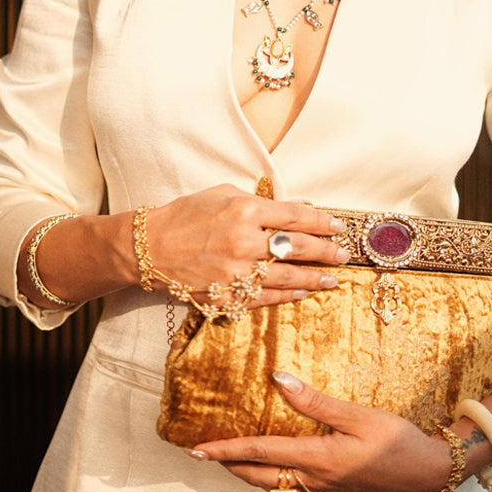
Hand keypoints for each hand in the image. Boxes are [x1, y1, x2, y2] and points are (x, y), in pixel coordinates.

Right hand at [145, 185, 348, 307]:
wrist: (148, 248)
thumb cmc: (186, 215)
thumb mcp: (223, 194)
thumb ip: (261, 202)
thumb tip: (297, 209)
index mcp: (244, 210)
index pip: (295, 216)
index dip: (322, 222)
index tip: (338, 226)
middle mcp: (244, 242)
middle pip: (298, 247)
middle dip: (325, 251)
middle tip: (343, 254)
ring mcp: (237, 273)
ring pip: (288, 277)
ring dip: (314, 278)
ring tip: (332, 279)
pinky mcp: (228, 296)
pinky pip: (267, 298)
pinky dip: (288, 295)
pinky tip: (303, 292)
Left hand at [189, 372, 457, 491]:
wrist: (429, 474)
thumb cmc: (397, 441)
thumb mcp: (357, 415)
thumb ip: (315, 401)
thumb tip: (277, 380)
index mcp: (315, 459)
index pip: (259, 453)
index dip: (225, 450)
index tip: (197, 450)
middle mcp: (313, 480)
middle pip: (259, 476)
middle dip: (230, 466)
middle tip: (205, 455)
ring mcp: (324, 489)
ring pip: (274, 485)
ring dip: (249, 472)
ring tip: (233, 457)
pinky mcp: (335, 491)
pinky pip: (293, 487)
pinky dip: (273, 475)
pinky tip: (276, 463)